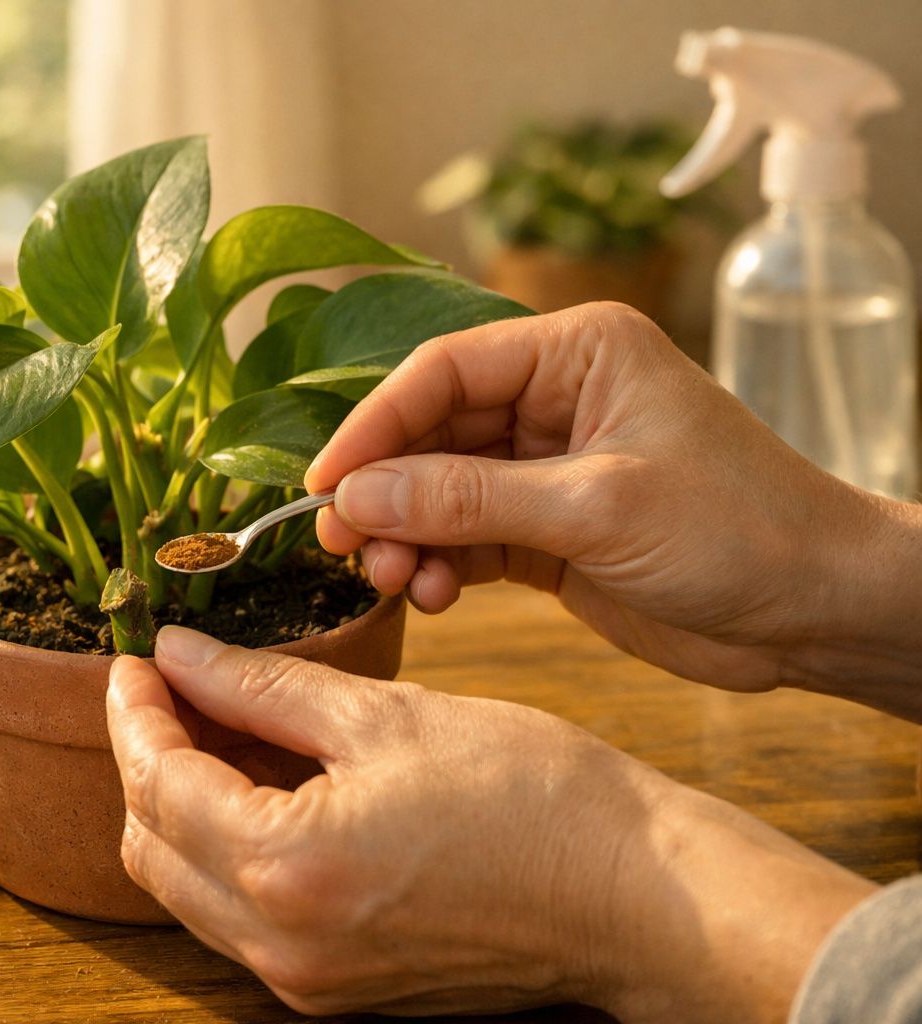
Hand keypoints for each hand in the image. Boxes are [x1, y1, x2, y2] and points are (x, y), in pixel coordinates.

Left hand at [107, 627, 874, 1021]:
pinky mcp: (338, 990)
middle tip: (168, 690)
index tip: (136, 660)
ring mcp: (308, 982)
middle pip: (150, 849)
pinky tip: (262, 788)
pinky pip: (240, 919)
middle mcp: (282, 945)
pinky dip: (228, 851)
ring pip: (187, 891)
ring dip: (180, 809)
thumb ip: (263, 686)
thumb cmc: (533, 796)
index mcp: (286, 869)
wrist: (633, 896)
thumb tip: (180, 654)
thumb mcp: (385, 716)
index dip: (134, 713)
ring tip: (215, 727)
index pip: (157, 783)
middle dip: (144, 761)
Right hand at [306, 302, 921, 709]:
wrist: (816, 611)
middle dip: (384, 490)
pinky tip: (434, 595)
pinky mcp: (545, 530)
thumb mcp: (595, 508)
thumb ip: (469, 499)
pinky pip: (463, 537)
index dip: (374, 425)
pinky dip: (438, 565)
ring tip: (395, 579)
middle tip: (343, 542)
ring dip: (405, 535)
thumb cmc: (740, 530)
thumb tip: (355, 497)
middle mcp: (553, 398)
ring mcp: (545, 467)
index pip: (444, 370)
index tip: (324, 481)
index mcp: (577, 353)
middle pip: (429, 432)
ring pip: (436, 490)